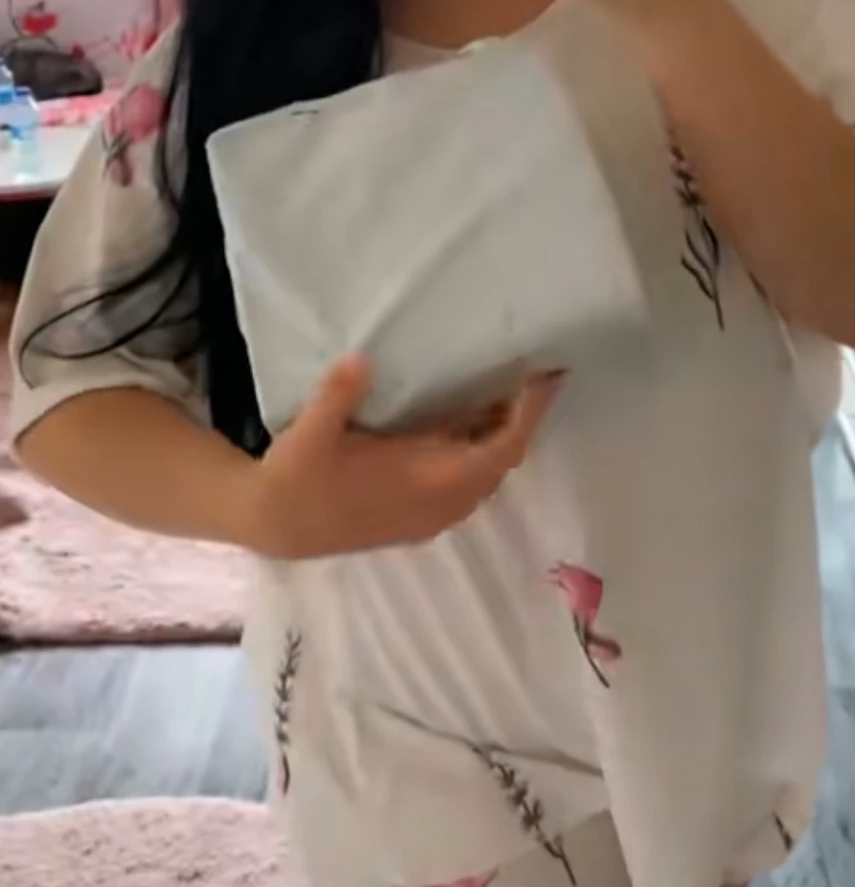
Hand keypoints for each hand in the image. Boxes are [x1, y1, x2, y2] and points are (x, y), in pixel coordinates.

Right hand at [245, 356, 560, 560]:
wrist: (275, 526)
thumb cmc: (295, 480)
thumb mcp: (311, 432)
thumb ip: (338, 395)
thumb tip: (361, 360)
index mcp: (428, 484)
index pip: (501, 449)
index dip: (528, 413)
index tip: (545, 375)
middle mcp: (441, 504)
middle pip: (502, 460)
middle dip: (521, 417)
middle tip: (529, 369)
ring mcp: (432, 513)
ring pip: (487, 473)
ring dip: (500, 435)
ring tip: (504, 388)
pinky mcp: (420, 514)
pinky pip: (469, 481)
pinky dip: (479, 451)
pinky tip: (466, 421)